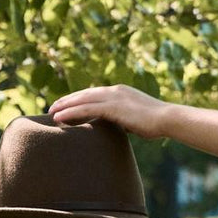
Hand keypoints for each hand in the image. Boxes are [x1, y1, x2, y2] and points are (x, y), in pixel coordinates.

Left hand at [48, 84, 171, 139]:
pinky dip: (71, 113)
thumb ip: (123, 120)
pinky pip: (87, 109)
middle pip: (85, 94)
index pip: (94, 94)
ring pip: (83, 100)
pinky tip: (59, 118)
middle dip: (67, 100)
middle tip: (52, 107)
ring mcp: (114, 97)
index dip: (78, 99)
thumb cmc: (155, 123)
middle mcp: (115, 91)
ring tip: (50, 113)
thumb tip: (118, 127)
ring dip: (65, 106)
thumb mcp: (135, 119)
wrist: (167, 119)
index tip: (65, 105)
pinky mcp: (113, 107)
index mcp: (120, 92)